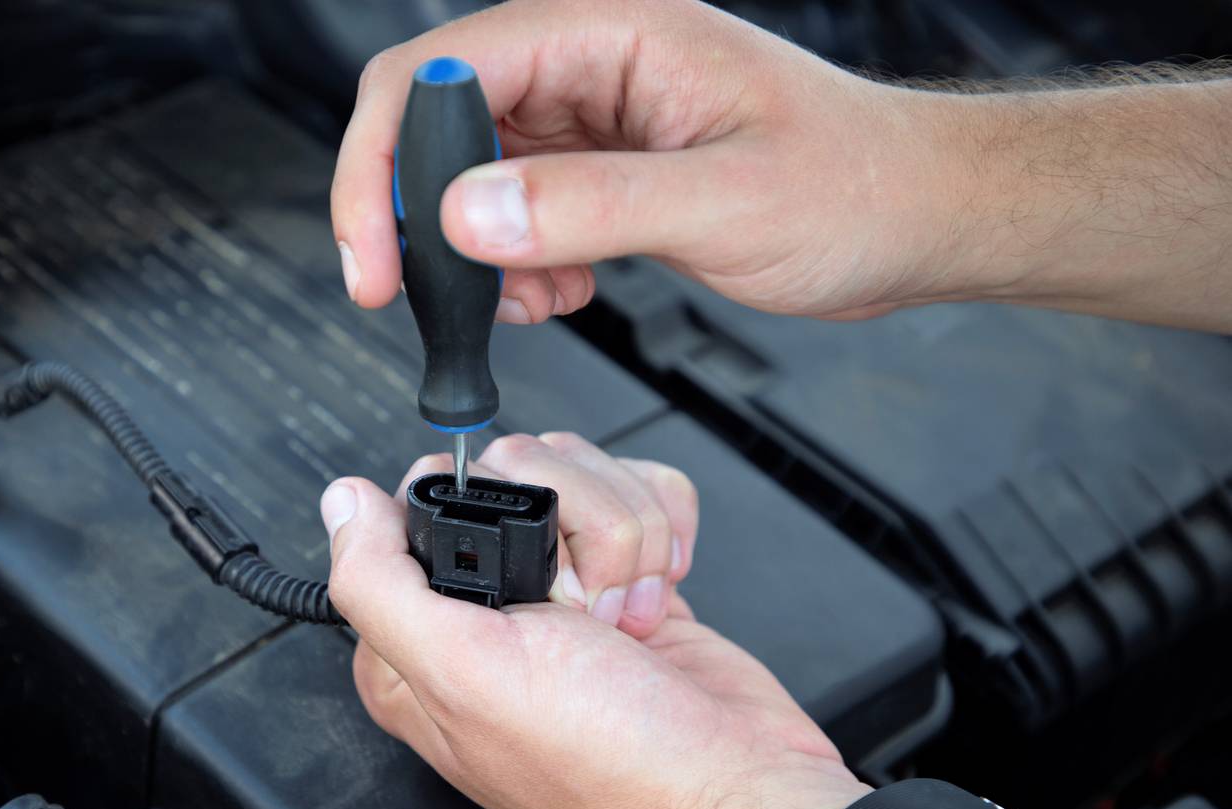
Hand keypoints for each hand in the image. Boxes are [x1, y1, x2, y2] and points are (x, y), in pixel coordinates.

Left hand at [320, 435, 867, 808]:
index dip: (478, 516)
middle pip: (515, 470)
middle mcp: (486, 611)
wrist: (735, 790)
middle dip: (572, 524)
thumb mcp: (464, 674)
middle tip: (581, 609)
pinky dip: (666, 531)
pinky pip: (643, 492)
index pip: (422, 506)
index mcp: (420, 640)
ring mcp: (565, 588)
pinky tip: (663, 594)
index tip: (519, 573)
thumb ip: (380, 584)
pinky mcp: (631, 574)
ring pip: (583, 472)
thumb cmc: (610, 762)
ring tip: (627, 619)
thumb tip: (341, 504)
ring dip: (627, 538)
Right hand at [330, 0, 973, 324]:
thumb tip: (468, 214)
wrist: (912, 216)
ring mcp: (591, 114)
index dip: (387, 163)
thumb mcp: (724, 201)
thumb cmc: (854, 185)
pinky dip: (512, 265)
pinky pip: (512, 210)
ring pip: (468, 175)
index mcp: (612, 27)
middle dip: (413, 214)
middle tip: (410, 293)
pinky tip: (560, 292)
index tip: (378, 255)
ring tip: (530, 298)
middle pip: (435, 118)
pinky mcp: (600, 166)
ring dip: (471, 252)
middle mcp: (590, 59)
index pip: (442, 71)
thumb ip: (592, 207)